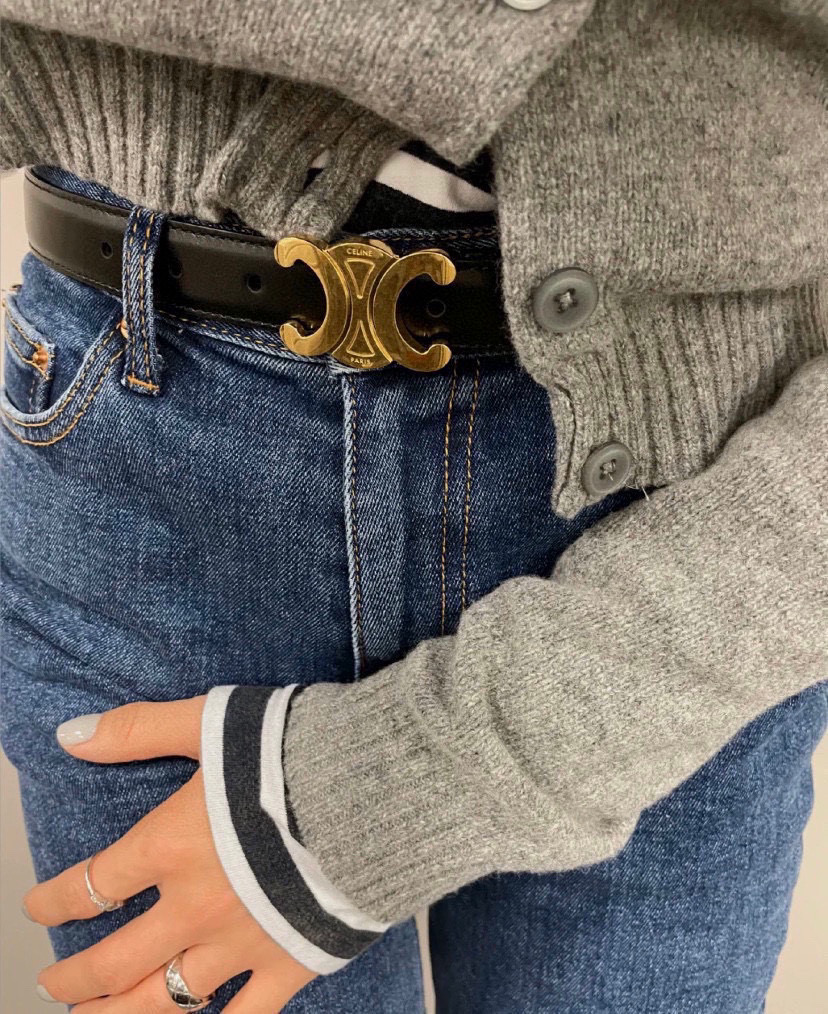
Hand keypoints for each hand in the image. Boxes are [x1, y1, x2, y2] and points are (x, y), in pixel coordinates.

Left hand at [23, 697, 316, 1011]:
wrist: (374, 786)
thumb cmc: (292, 750)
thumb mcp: (209, 722)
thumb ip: (139, 729)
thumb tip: (70, 735)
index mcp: (169, 848)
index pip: (92, 886)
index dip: (55, 899)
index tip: (40, 904)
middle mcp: (194, 907)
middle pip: (114, 963)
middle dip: (74, 977)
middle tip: (54, 981)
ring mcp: (240, 944)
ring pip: (162, 1003)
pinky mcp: (289, 964)